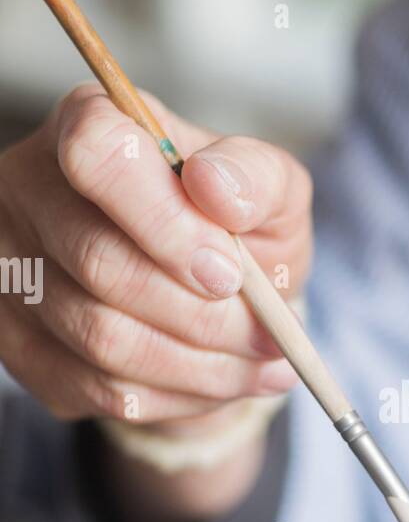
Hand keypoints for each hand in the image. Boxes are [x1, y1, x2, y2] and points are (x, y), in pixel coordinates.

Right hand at [0, 83, 311, 423]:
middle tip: (271, 338)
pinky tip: (222, 384)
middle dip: (203, 316)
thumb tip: (217, 187)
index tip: (229, 271)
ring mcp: (13, 269)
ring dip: (199, 366)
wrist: (212, 292)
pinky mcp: (19, 343)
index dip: (166, 223)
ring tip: (265, 367)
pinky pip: (95, 388)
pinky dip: (174, 396)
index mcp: (88, 125)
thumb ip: (256, 178)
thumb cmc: (234, 228)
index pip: (98, 157)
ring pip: (101, 337)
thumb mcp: (270, 190)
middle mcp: (29, 190)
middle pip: (100, 264)